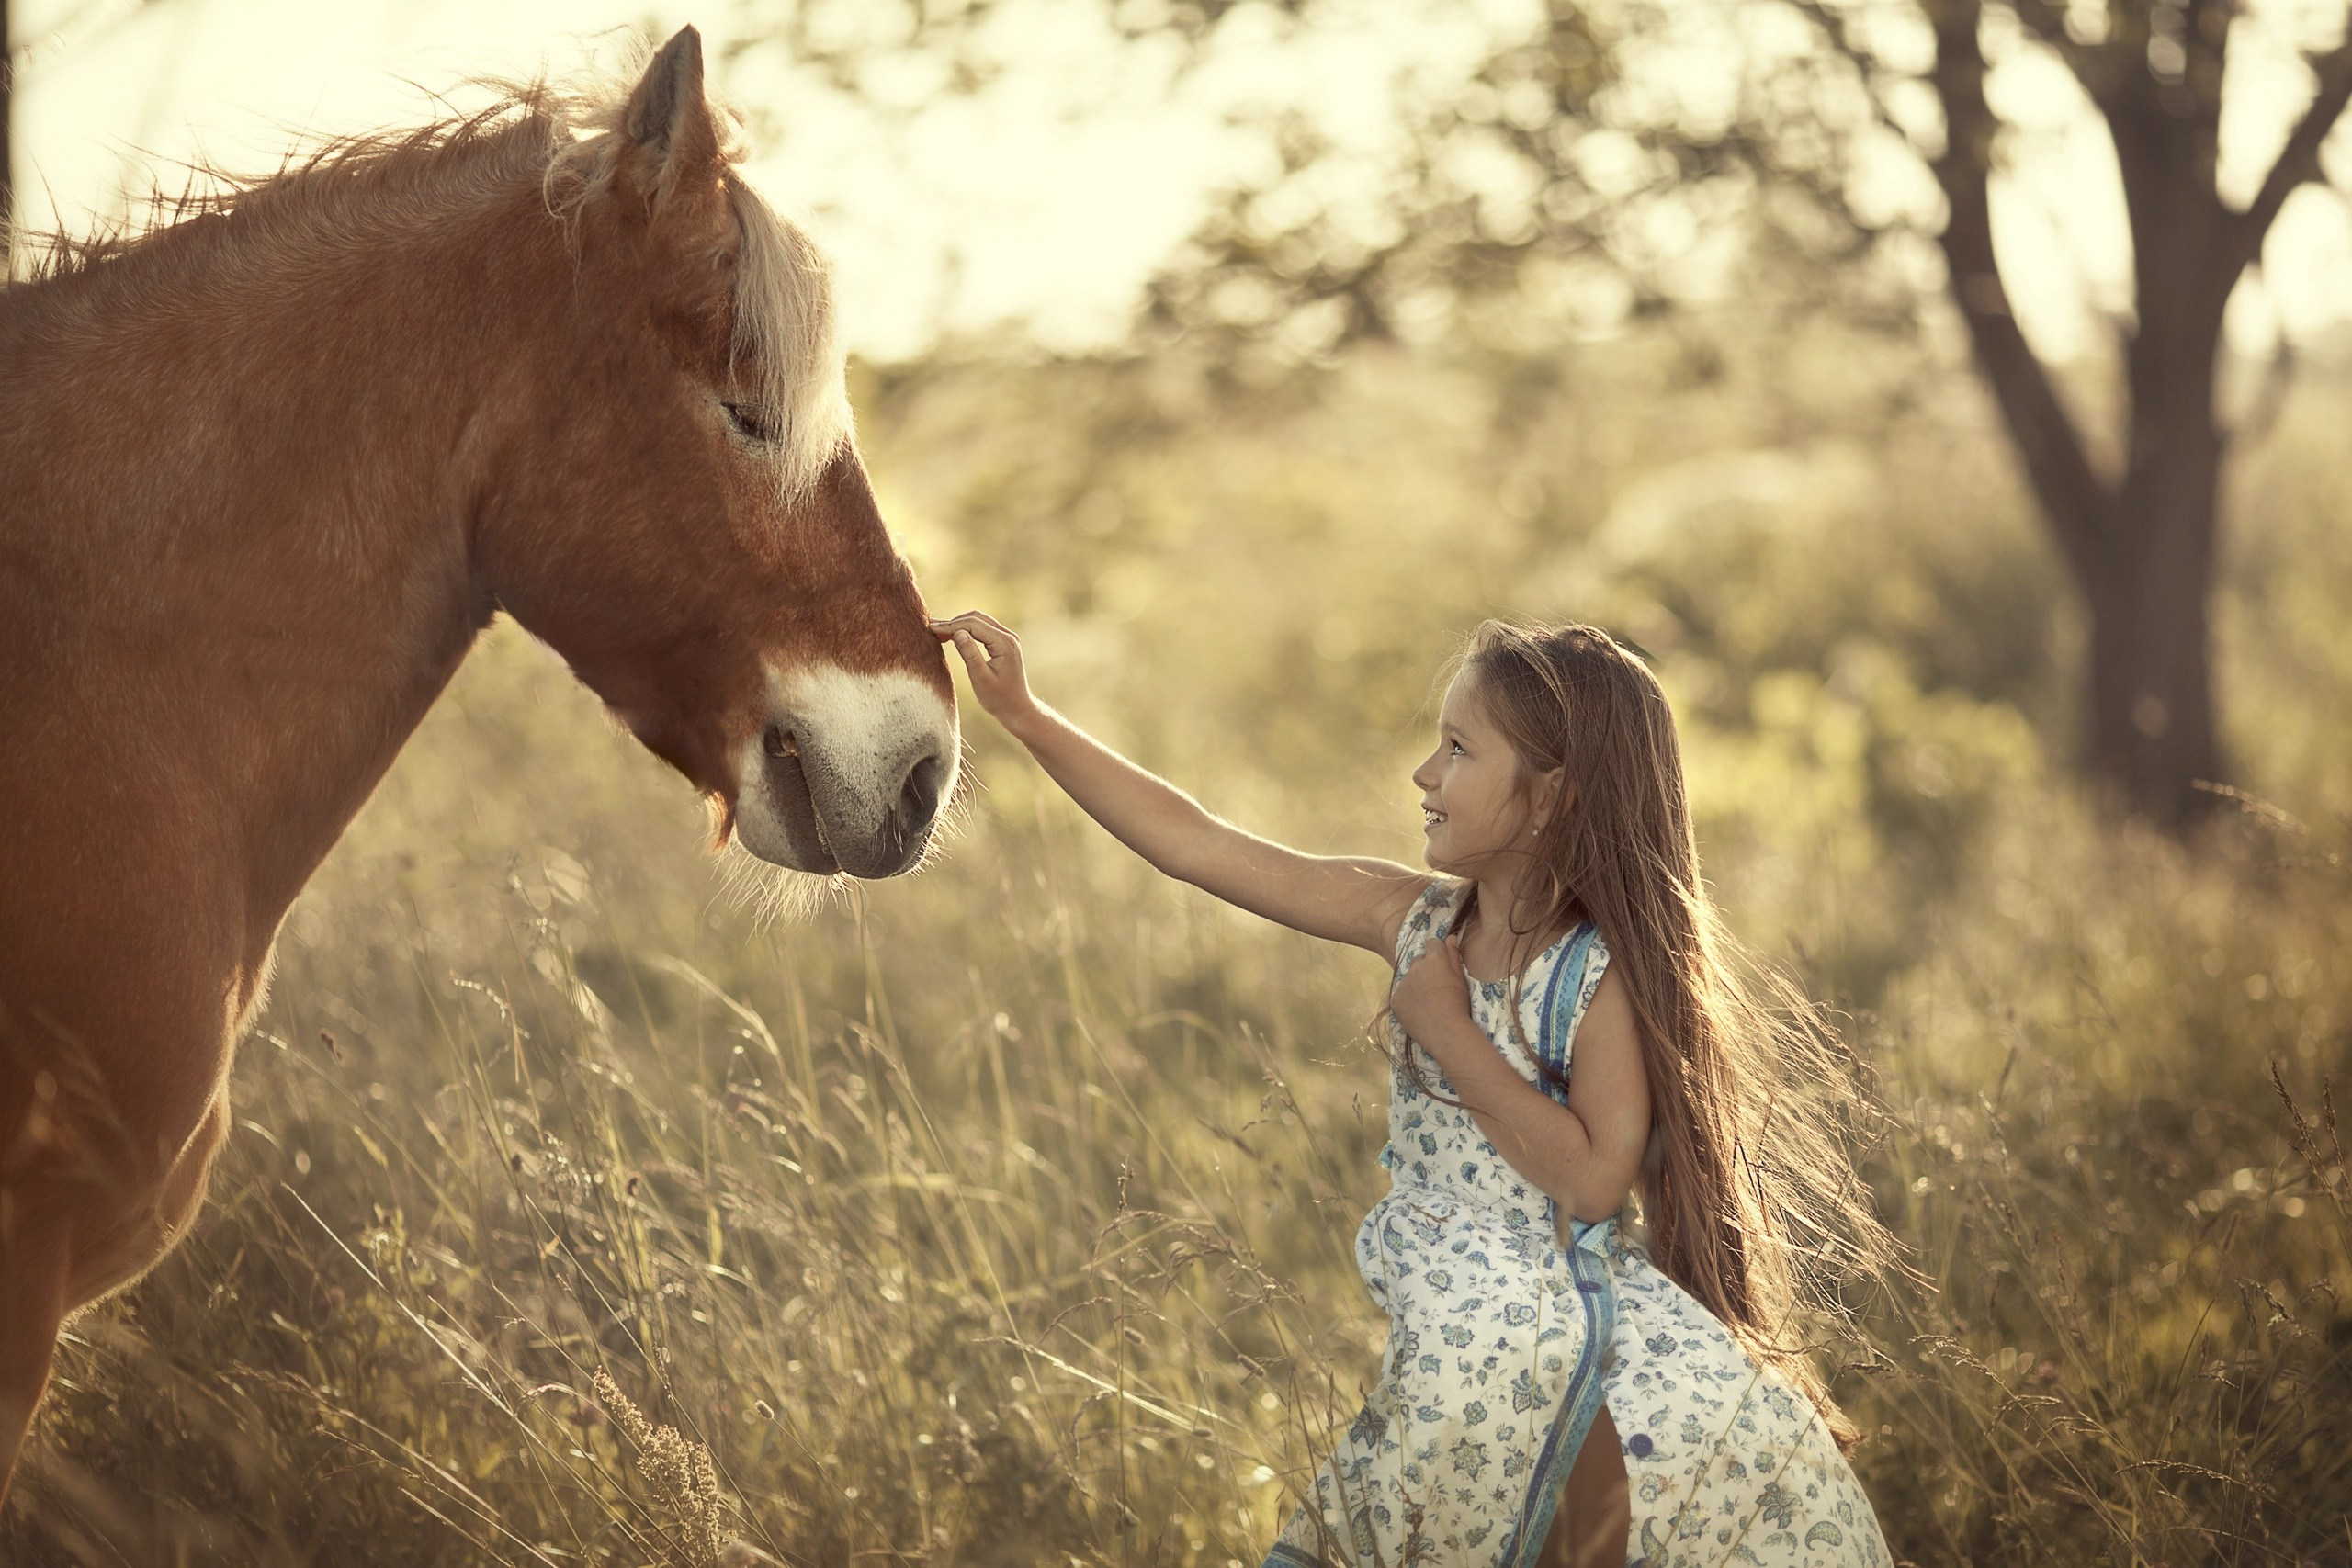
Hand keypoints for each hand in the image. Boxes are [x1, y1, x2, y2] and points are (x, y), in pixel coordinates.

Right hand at [931, 611, 1040, 731]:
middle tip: (931, 629)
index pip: (973, 625)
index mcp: (1004, 643)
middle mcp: (1008, 637)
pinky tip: (952, 637)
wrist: (1017, 708)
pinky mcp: (1003, 643)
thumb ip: (970, 655)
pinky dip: (966, 630)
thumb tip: (958, 633)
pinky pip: (982, 630)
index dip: (950, 625)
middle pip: (976, 618)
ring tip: (938, 632)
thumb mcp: (981, 678)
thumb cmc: (999, 698)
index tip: (931, 628)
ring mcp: (1007, 639)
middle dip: (953, 622)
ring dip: (958, 625)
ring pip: (979, 622)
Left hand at [1391, 933, 1474, 1054]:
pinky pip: (1401, 995)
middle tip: (1436, 987)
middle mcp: (1415, 967)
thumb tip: (1449, 936)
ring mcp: (1403, 984)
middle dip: (1425, 969)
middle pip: (1418, 960)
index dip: (1438, 953)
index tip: (1442, 966)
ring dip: (1416, 985)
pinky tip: (1419, 1012)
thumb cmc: (1459, 1004)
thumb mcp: (1461, 978)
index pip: (1432, 943)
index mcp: (1434, 960)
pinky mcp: (1395, 1000)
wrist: (1446, 1031)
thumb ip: (1453, 955)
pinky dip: (1408, 1000)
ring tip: (1428, 1002)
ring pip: (1409, 979)